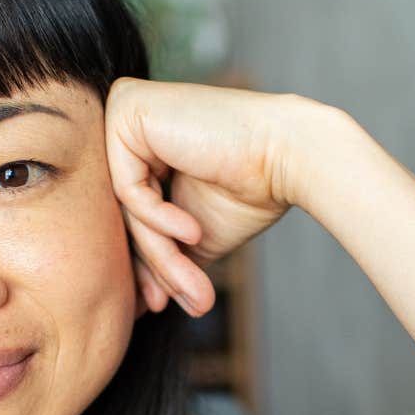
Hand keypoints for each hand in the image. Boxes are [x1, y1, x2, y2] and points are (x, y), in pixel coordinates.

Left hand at [105, 77, 339, 316]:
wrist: (291, 156)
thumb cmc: (252, 190)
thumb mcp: (193, 234)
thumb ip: (161, 253)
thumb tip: (136, 304)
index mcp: (142, 147)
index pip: (130, 214)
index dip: (147, 264)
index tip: (162, 305)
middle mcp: (127, 125)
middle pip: (126, 213)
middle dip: (154, 265)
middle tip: (174, 305)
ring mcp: (124, 113)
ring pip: (127, 207)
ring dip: (162, 254)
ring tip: (195, 288)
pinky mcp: (128, 109)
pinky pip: (129, 187)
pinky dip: (160, 218)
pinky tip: (193, 231)